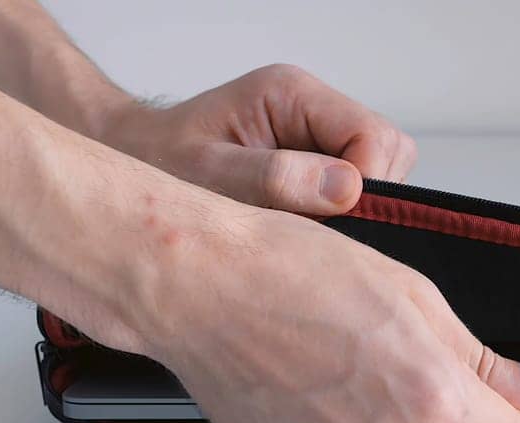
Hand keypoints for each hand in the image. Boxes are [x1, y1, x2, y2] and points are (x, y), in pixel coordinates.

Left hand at [100, 64, 415, 215]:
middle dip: (368, 200)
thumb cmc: (157, 162)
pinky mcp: (312, 167)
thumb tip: (346, 189)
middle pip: (388, 152)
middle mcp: (311, 110)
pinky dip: (338, 221)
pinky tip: (297, 231)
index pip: (373, 136)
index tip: (336, 222)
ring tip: (298, 231)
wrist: (132, 162)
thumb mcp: (208, 175)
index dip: (369, 185)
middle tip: (316, 231)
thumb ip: (274, 179)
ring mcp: (315, 138)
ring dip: (352, 213)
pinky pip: (354, 194)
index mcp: (290, 94)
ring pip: (379, 176)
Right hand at [129, 200, 519, 422]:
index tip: (501, 394)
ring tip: (340, 362)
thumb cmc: (293, 273)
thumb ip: (483, 358)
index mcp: (430, 397)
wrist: (202, 288)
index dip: (510, 411)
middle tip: (392, 350)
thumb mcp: (413, 296)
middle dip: (443, 410)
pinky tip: (312, 386)